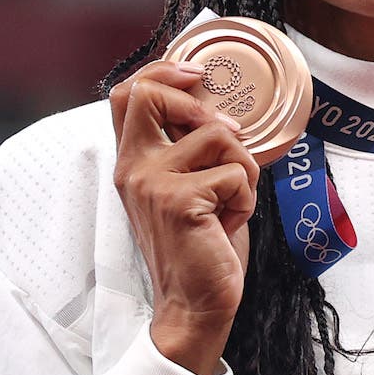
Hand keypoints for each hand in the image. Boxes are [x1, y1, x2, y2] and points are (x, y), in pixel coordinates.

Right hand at [108, 60, 261, 374]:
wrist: (195, 304)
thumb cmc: (200, 245)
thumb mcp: (188, 187)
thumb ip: (188, 149)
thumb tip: (217, 107)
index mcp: (133, 161)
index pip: (128, 93)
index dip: (162, 70)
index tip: (197, 74)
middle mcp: (133, 168)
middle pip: (152, 94)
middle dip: (201, 106)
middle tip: (228, 139)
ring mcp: (152, 183)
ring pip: (218, 135)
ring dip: (242, 168)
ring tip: (230, 203)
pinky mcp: (179, 201)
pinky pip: (235, 173)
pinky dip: (246, 199)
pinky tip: (229, 224)